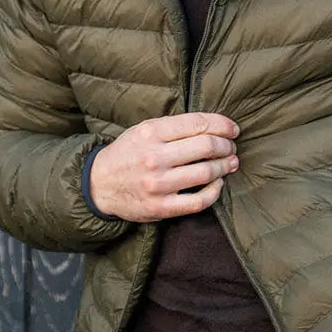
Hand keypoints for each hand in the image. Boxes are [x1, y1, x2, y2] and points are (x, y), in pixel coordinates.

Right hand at [89, 112, 239, 221]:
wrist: (99, 185)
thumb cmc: (128, 154)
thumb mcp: (144, 130)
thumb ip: (174, 127)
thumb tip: (214, 126)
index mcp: (151, 133)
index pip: (198, 123)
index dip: (222, 125)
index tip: (233, 129)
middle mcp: (154, 157)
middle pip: (207, 146)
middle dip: (227, 146)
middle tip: (231, 147)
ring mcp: (158, 184)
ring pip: (206, 172)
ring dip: (225, 166)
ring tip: (231, 163)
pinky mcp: (161, 208)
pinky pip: (199, 201)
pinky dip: (215, 191)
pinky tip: (217, 184)